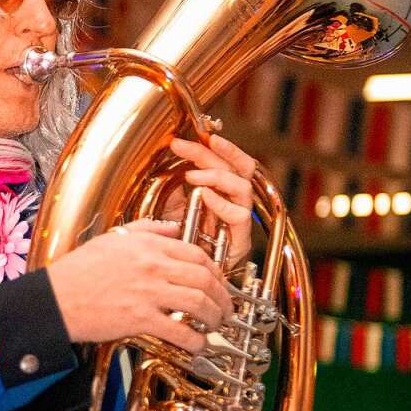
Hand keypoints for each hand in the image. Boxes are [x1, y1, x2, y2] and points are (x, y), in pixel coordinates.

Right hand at [47, 218, 233, 353]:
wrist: (54, 299)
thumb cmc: (77, 271)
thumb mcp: (111, 239)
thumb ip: (146, 230)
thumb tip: (173, 228)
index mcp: (146, 244)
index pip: (195, 253)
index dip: (215, 271)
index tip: (218, 283)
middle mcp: (151, 265)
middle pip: (204, 278)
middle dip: (222, 296)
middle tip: (225, 308)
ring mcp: (147, 292)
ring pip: (199, 303)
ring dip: (214, 317)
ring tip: (214, 326)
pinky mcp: (140, 318)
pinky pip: (180, 330)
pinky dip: (195, 340)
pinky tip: (197, 344)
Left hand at [164, 134, 256, 269]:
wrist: (188, 276)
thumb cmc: (183, 241)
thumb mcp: (173, 206)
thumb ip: (176, 185)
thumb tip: (169, 159)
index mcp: (224, 190)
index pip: (230, 161)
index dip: (215, 146)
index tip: (193, 134)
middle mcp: (235, 201)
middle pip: (237, 168)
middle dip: (211, 153)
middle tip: (185, 145)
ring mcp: (239, 219)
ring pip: (242, 187)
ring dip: (216, 176)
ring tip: (192, 175)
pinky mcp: (240, 239)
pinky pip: (238, 215)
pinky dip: (220, 202)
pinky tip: (204, 195)